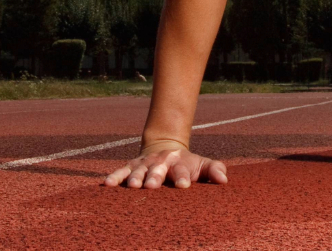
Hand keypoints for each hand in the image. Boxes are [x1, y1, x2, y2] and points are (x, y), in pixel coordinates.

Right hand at [104, 140, 227, 189]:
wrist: (166, 146)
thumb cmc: (187, 163)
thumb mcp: (202, 164)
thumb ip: (214, 169)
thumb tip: (224, 180)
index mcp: (179, 162)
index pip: (181, 170)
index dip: (182, 177)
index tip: (184, 185)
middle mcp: (160, 161)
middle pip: (157, 169)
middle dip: (154, 177)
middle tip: (152, 186)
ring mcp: (145, 164)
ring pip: (138, 170)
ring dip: (135, 178)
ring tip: (132, 186)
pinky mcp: (131, 166)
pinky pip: (121, 171)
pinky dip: (114, 177)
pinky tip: (107, 184)